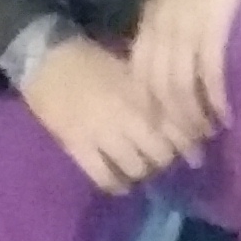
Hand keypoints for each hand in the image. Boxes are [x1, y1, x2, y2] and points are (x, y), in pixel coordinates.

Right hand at [14, 36, 195, 194]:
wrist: (45, 56)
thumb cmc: (91, 58)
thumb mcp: (130, 67)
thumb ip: (154, 91)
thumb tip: (181, 113)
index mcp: (143, 93)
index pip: (179, 128)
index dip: (191, 145)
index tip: (195, 153)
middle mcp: (128, 116)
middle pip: (162, 154)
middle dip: (167, 160)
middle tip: (164, 160)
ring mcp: (102, 133)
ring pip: (137, 169)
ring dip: (142, 172)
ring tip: (140, 168)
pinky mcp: (78, 146)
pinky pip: (104, 177)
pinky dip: (116, 184)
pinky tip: (120, 184)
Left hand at [126, 0, 240, 153]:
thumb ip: (165, 23)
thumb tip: (168, 58)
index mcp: (149, 21)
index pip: (139, 73)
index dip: (147, 105)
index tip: (157, 131)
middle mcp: (161, 30)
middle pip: (156, 87)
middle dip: (167, 123)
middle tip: (182, 152)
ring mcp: (184, 31)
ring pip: (180, 87)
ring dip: (192, 118)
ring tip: (205, 139)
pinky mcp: (212, 30)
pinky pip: (208, 74)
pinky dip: (214, 100)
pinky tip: (225, 117)